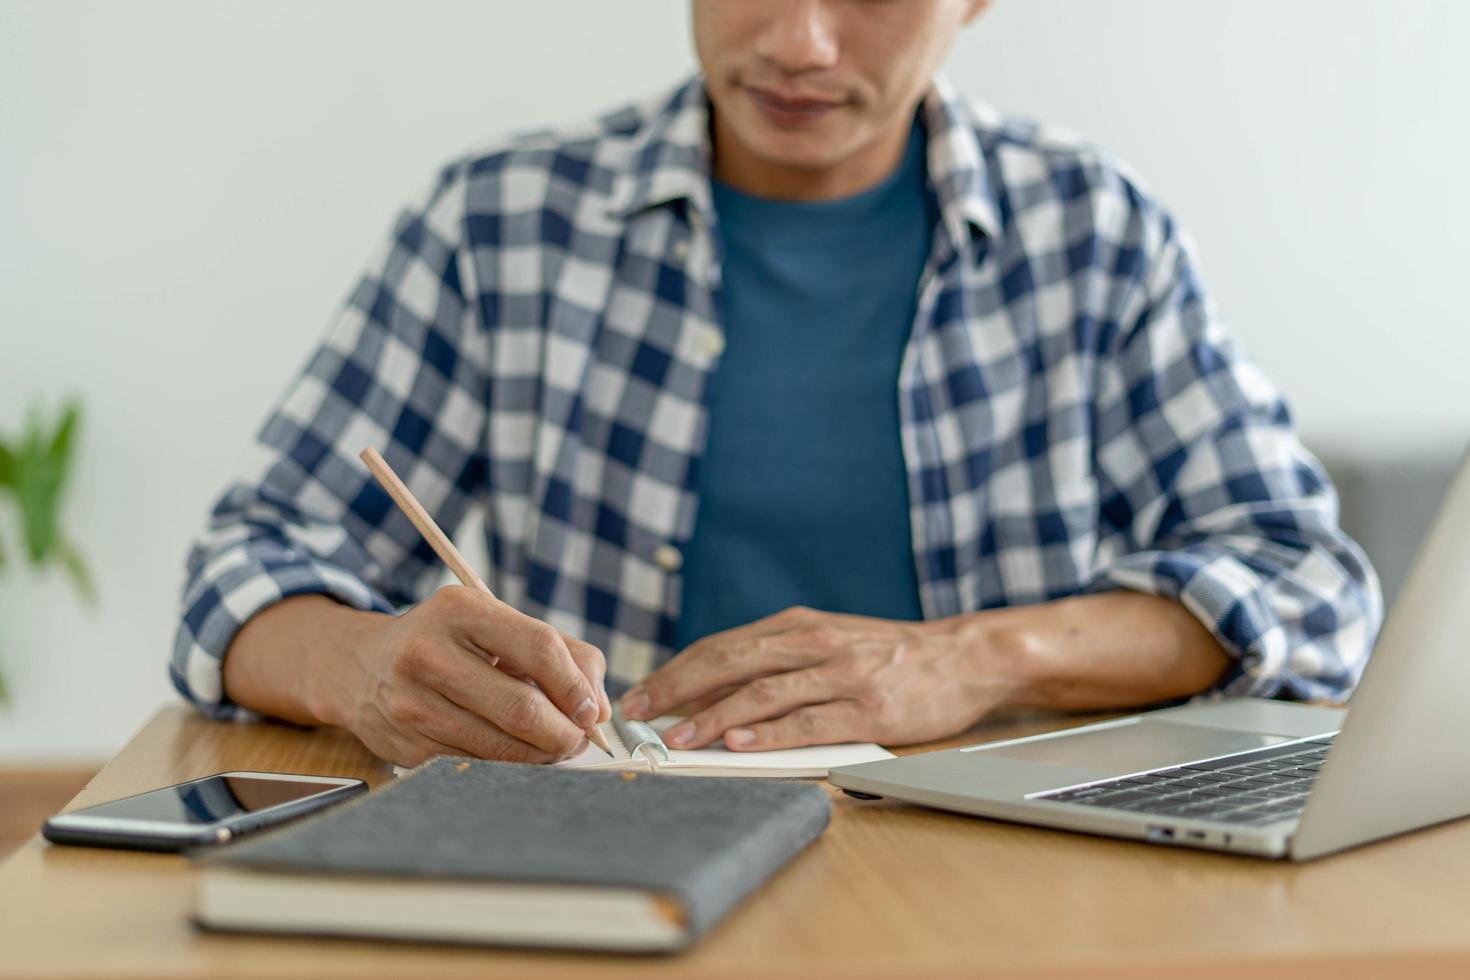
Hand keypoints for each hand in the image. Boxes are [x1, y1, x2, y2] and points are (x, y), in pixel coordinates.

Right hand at [316, 586, 610, 766]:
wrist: (360, 666)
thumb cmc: (447, 642)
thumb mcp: (495, 623)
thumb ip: (560, 652)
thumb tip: (600, 707)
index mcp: (461, 610)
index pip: (540, 649)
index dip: (576, 687)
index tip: (592, 710)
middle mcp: (429, 653)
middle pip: (523, 708)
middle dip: (565, 733)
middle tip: (580, 738)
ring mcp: (413, 703)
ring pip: (502, 745)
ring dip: (542, 754)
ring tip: (554, 746)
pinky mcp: (407, 746)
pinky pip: (478, 763)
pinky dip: (509, 764)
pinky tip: (515, 752)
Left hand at [619, 606, 1019, 750]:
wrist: (964, 656)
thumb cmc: (890, 655)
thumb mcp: (827, 641)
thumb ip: (776, 662)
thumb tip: (711, 695)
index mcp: (797, 627)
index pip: (721, 646)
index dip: (675, 671)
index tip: (641, 696)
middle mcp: (813, 644)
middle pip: (729, 661)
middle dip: (677, 689)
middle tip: (640, 715)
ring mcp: (841, 675)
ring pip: (763, 692)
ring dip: (713, 716)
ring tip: (677, 739)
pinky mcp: (869, 708)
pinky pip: (809, 721)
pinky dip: (769, 733)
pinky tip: (739, 742)